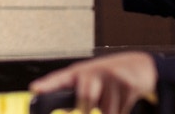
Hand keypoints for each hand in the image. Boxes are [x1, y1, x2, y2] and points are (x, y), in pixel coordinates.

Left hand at [30, 52, 157, 113]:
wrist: (138, 66)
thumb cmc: (107, 76)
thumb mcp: (89, 80)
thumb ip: (74, 93)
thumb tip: (64, 107)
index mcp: (79, 72)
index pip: (59, 78)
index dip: (47, 85)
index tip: (35, 89)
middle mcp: (93, 71)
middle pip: (85, 101)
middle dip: (88, 107)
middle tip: (94, 103)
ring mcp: (111, 76)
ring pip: (105, 110)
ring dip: (109, 110)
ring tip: (112, 96)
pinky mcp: (127, 85)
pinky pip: (119, 112)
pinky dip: (120, 111)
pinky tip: (122, 98)